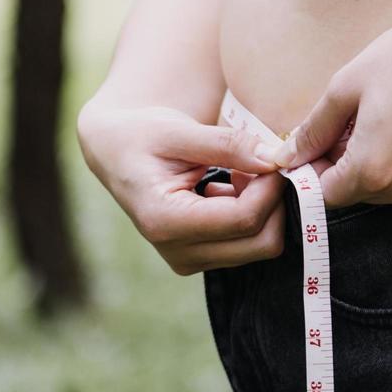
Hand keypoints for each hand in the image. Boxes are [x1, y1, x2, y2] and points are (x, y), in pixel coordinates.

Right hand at [76, 100, 289, 274]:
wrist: (117, 153)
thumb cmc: (143, 136)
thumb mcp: (180, 130)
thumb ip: (228, 144)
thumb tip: (274, 159)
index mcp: (164, 221)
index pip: (243, 219)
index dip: (270, 188)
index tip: (274, 156)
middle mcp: (177, 253)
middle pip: (260, 242)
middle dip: (274, 201)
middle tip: (262, 163)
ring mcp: (189, 261)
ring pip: (260, 245)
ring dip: (264, 207)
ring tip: (239, 171)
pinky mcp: (200, 258)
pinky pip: (249, 244)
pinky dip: (253, 214)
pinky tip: (231, 186)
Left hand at [264, 2, 391, 208]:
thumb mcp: (348, 86)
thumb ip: (314, 130)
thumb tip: (285, 157)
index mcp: (373, 171)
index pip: (329, 195)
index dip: (322, 169)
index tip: (330, 142)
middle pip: (364, 193)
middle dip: (356, 164)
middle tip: (368, 120)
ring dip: (391, 165)